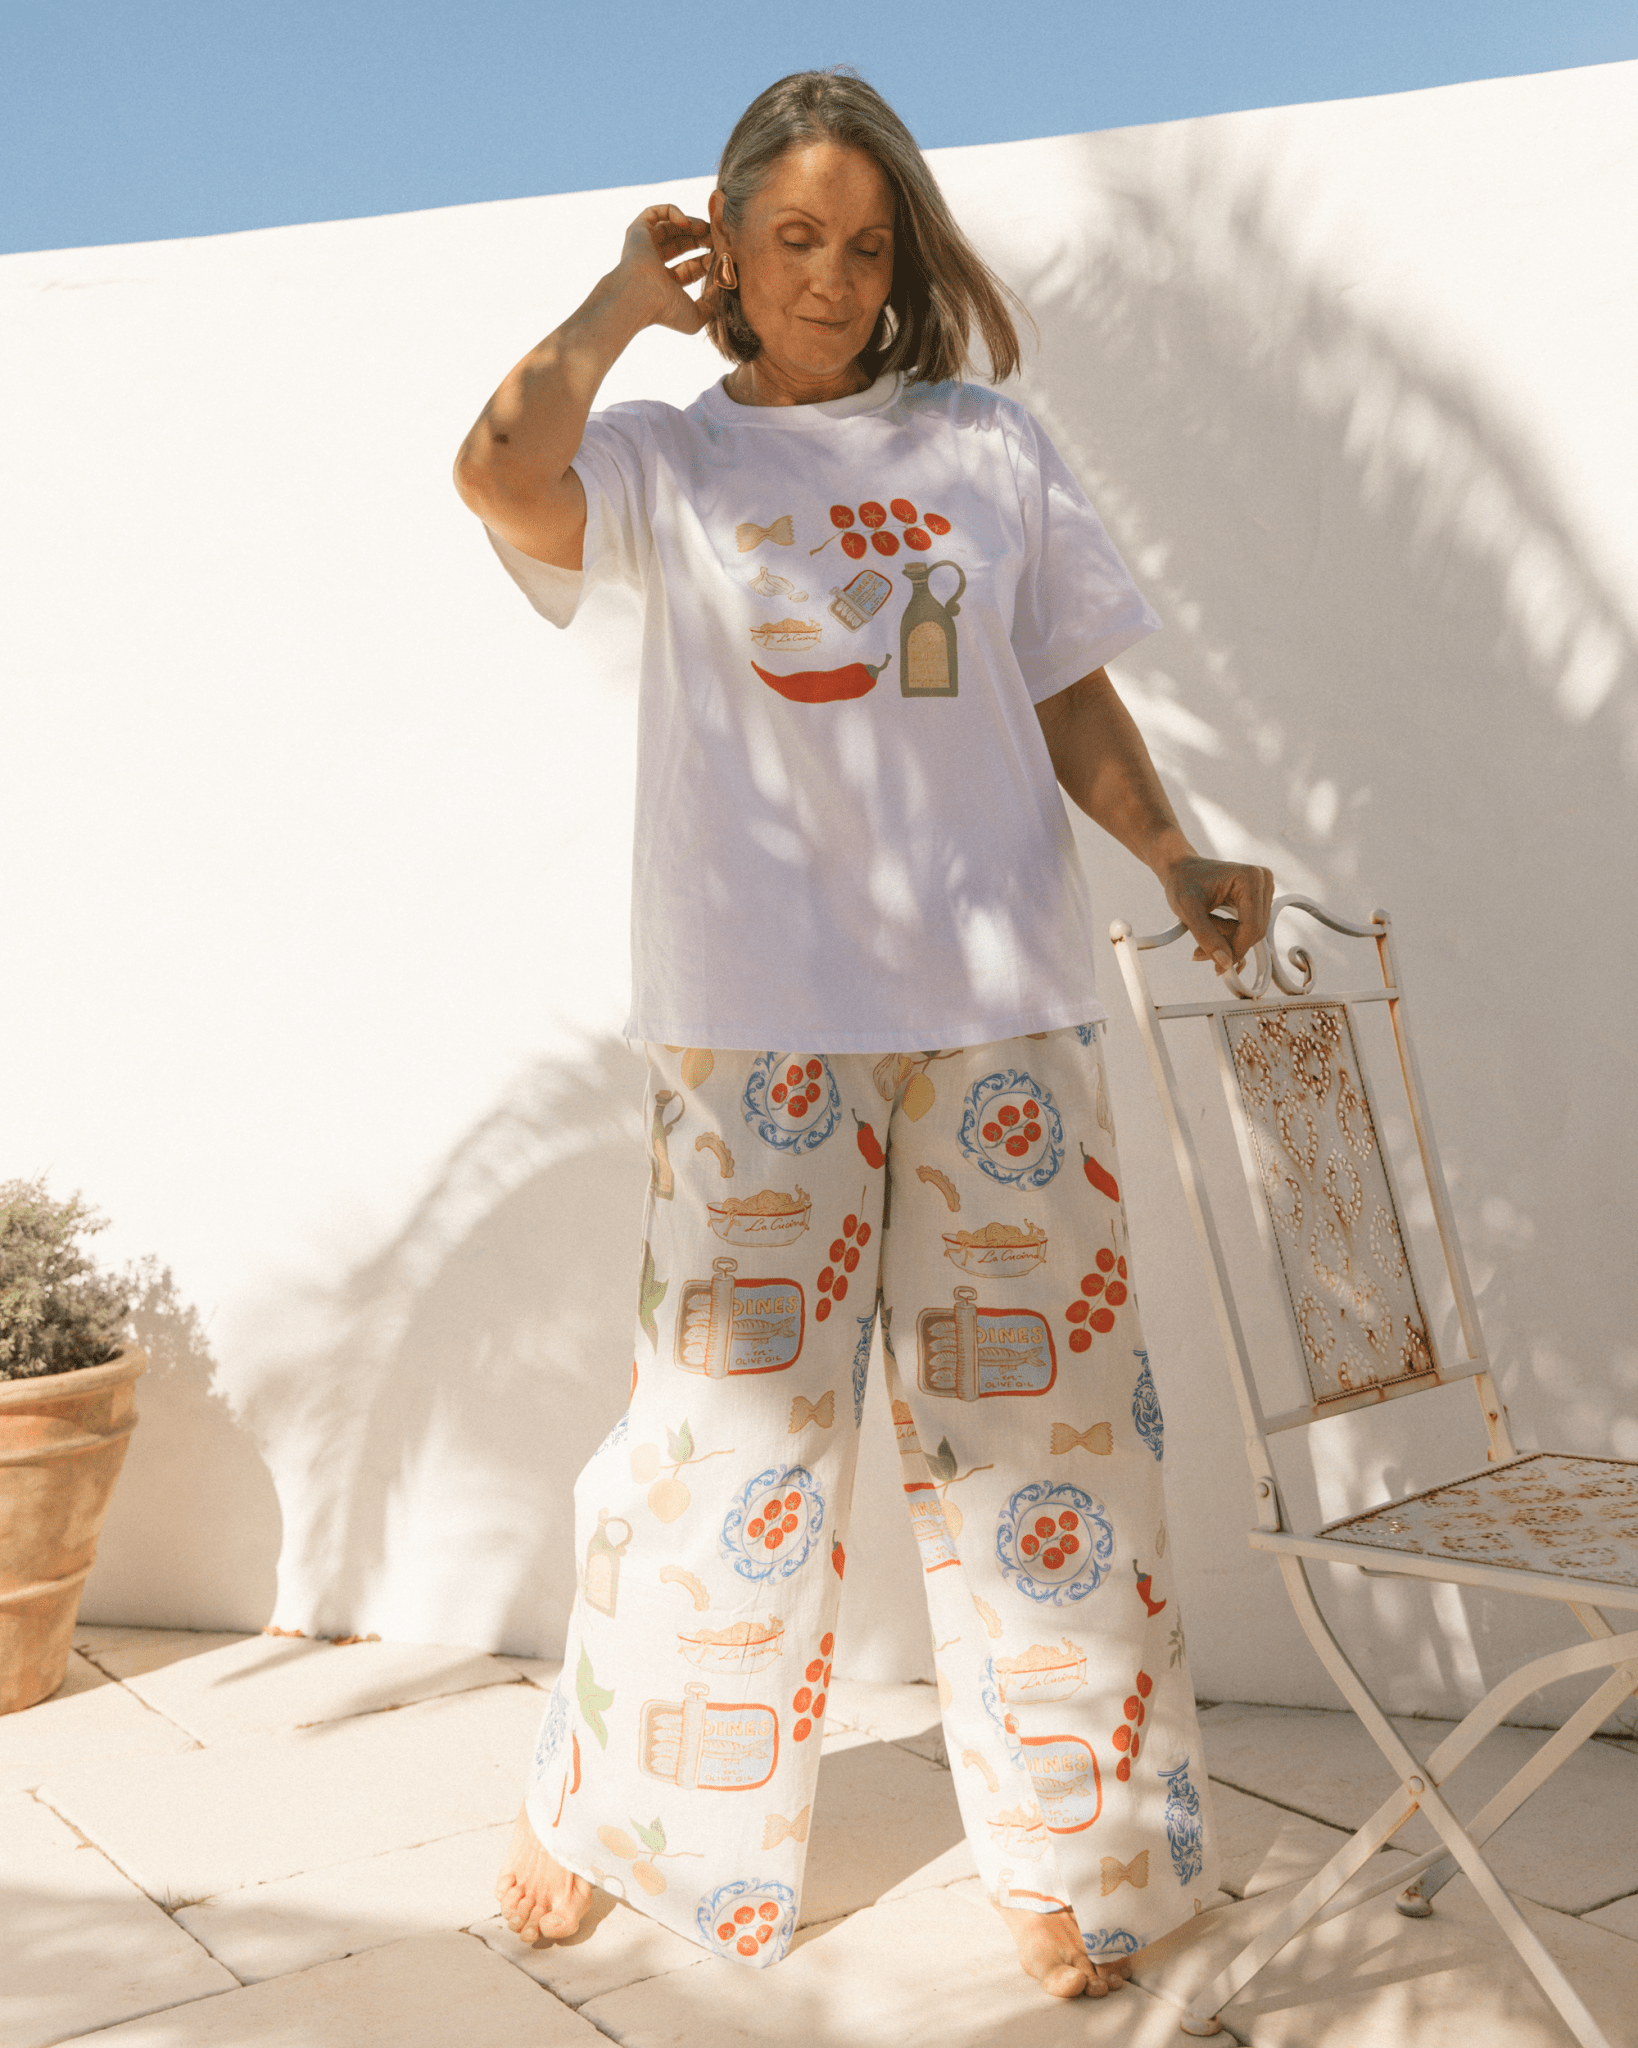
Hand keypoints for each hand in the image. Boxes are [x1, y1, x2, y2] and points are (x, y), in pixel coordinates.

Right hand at [616, 204, 713, 335]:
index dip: (707, 262)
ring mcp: (644, 248)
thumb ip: (712, 306)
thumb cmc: (664, 310)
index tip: (720, 259)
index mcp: (665, 285)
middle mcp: (653, 265)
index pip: (690, 268)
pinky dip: (672, 212)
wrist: (639, 297)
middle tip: (717, 238)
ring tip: (706, 228)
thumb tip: (723, 289)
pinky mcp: (637, 231)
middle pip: (682, 245)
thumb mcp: (695, 316)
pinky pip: (655, 213)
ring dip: (691, 225)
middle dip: (701, 240)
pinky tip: (686, 222)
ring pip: (670, 228)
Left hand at [1161, 854, 1273, 973]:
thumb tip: (1225, 963)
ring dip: (1228, 939)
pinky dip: (1231, 934)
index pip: (1252, 927)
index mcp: (1250, 878)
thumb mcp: (1187, 910)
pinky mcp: (1259, 898)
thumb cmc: (1182, 882)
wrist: (1180, 869)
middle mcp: (1263, 881)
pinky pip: (1249, 927)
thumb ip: (1206, 936)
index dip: (1236, 950)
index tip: (1218, 967)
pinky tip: (1213, 926)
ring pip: (1253, 932)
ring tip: (1204, 928)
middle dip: (1230, 946)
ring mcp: (1263, 889)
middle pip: (1255, 931)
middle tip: (1201, 952)